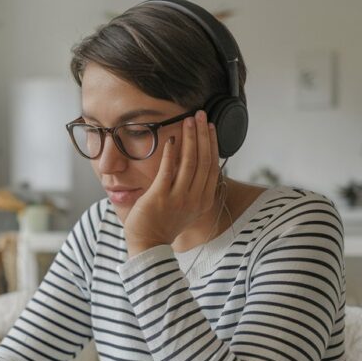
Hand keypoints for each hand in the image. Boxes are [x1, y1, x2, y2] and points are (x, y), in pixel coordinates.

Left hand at [121, 110, 221, 254]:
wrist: (149, 246)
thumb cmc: (164, 224)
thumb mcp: (185, 207)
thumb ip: (191, 187)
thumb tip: (191, 164)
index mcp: (203, 200)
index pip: (212, 166)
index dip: (212, 144)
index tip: (210, 127)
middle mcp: (195, 198)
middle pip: (203, 160)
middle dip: (203, 135)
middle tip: (200, 115)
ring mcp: (178, 198)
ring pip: (189, 162)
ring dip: (190, 138)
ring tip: (188, 120)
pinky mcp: (160, 197)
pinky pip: (167, 171)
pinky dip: (171, 153)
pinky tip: (172, 139)